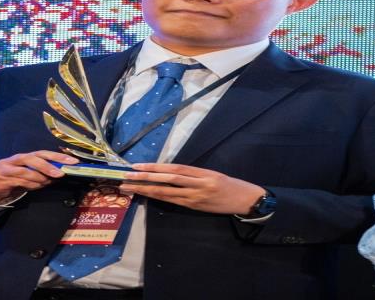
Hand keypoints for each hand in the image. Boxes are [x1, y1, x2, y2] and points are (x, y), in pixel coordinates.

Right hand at [0, 150, 78, 203]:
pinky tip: (36, 186)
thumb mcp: (27, 176)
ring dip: (39, 177)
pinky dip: (30, 184)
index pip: (43, 153)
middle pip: (34, 157)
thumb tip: (59, 175)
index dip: (58, 156)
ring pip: (26, 170)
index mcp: (25, 156)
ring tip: (47, 182)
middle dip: (49, 165)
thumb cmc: (10, 180)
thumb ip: (41, 175)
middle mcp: (16, 158)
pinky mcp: (1, 177)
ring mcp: (8, 166)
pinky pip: (19, 180)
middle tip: (60, 173)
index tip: (73, 161)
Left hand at [120, 163, 265, 213]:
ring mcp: (196, 198)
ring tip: (130, 187)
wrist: (246, 200)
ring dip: (147, 190)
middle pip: (167, 180)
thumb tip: (167, 172)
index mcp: (203, 173)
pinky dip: (159, 198)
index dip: (155, 168)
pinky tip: (147, 195)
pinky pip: (174, 201)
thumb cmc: (229, 184)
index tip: (137, 166)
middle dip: (145, 178)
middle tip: (127, 176)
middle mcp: (198, 184)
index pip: (174, 169)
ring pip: (167, 193)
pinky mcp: (196, 207)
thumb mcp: (212, 173)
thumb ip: (192, 173)